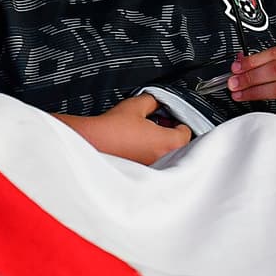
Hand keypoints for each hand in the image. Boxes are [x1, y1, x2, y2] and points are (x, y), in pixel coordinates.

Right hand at [59, 93, 191, 164]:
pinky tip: (136, 146)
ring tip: (144, 135)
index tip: (169, 117)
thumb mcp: (136, 106)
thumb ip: (154, 101)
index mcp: (170, 143)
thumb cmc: (111, 130)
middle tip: (157, 124)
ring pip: (166, 155)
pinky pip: (153, 163)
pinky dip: (149, 155)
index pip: (187, 132)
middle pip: (179, 145)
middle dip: (170, 133)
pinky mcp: (141, 174)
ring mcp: (154, 169)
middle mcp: (165, 159)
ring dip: (160, 144)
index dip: (178, 121)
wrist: (88, 144)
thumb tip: (158, 101)